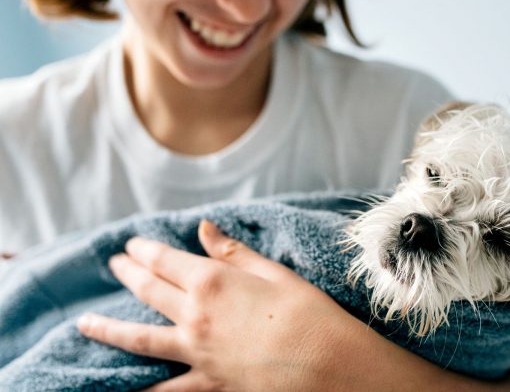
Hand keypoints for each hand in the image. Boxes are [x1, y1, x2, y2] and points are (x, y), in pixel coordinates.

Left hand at [77, 220, 349, 390]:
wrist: (329, 364)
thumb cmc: (309, 312)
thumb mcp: (274, 273)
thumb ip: (232, 252)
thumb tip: (203, 228)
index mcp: (213, 282)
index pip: (166, 260)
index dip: (144, 250)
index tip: (131, 244)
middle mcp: (196, 316)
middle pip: (149, 291)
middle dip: (128, 274)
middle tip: (114, 264)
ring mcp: (197, 353)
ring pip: (141, 339)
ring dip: (110, 329)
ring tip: (85, 324)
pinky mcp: (208, 382)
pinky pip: (167, 390)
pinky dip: (143, 390)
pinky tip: (120, 389)